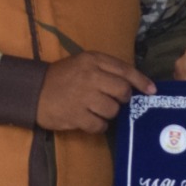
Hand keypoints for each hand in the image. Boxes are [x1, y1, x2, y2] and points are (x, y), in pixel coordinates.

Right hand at [36, 51, 154, 132]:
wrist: (33, 90)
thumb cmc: (62, 77)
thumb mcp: (83, 63)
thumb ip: (106, 69)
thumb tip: (133, 84)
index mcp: (93, 60)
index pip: (124, 70)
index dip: (141, 81)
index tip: (152, 90)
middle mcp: (90, 76)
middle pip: (122, 91)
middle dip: (123, 99)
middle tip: (114, 101)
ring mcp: (83, 97)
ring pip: (113, 110)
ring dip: (109, 113)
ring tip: (97, 110)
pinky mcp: (76, 115)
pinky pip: (99, 125)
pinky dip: (98, 125)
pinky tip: (90, 120)